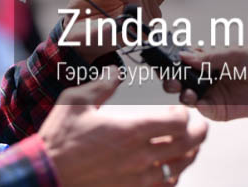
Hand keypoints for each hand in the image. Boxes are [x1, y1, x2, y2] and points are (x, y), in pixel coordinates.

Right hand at [39, 69, 207, 185]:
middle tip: (199, 125)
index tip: (180, 108)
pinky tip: (170, 169)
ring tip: (189, 145)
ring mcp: (138, 179)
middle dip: (198, 132)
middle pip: (188, 146)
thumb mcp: (75, 102)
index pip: (178, 123)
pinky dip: (173, 176)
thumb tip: (116, 71)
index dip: (185, 114)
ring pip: (179, 168)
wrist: (48, 174)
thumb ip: (101, 85)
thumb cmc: (60, 138)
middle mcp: (140, 157)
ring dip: (189, 154)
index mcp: (130, 130)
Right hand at [164, 46, 247, 122]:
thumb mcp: (233, 55)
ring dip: (179, 92)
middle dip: (171, 77)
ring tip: (179, 88)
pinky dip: (196, 105)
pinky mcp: (219, 110)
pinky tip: (194, 99)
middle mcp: (206, 78)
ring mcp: (211, 94)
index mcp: (208, 60)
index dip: (172, 59)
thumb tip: (182, 56)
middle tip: (169, 77)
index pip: (184, 60)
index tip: (161, 58)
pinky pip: (203, 109)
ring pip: (187, 95)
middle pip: (181, 79)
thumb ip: (208, 58)